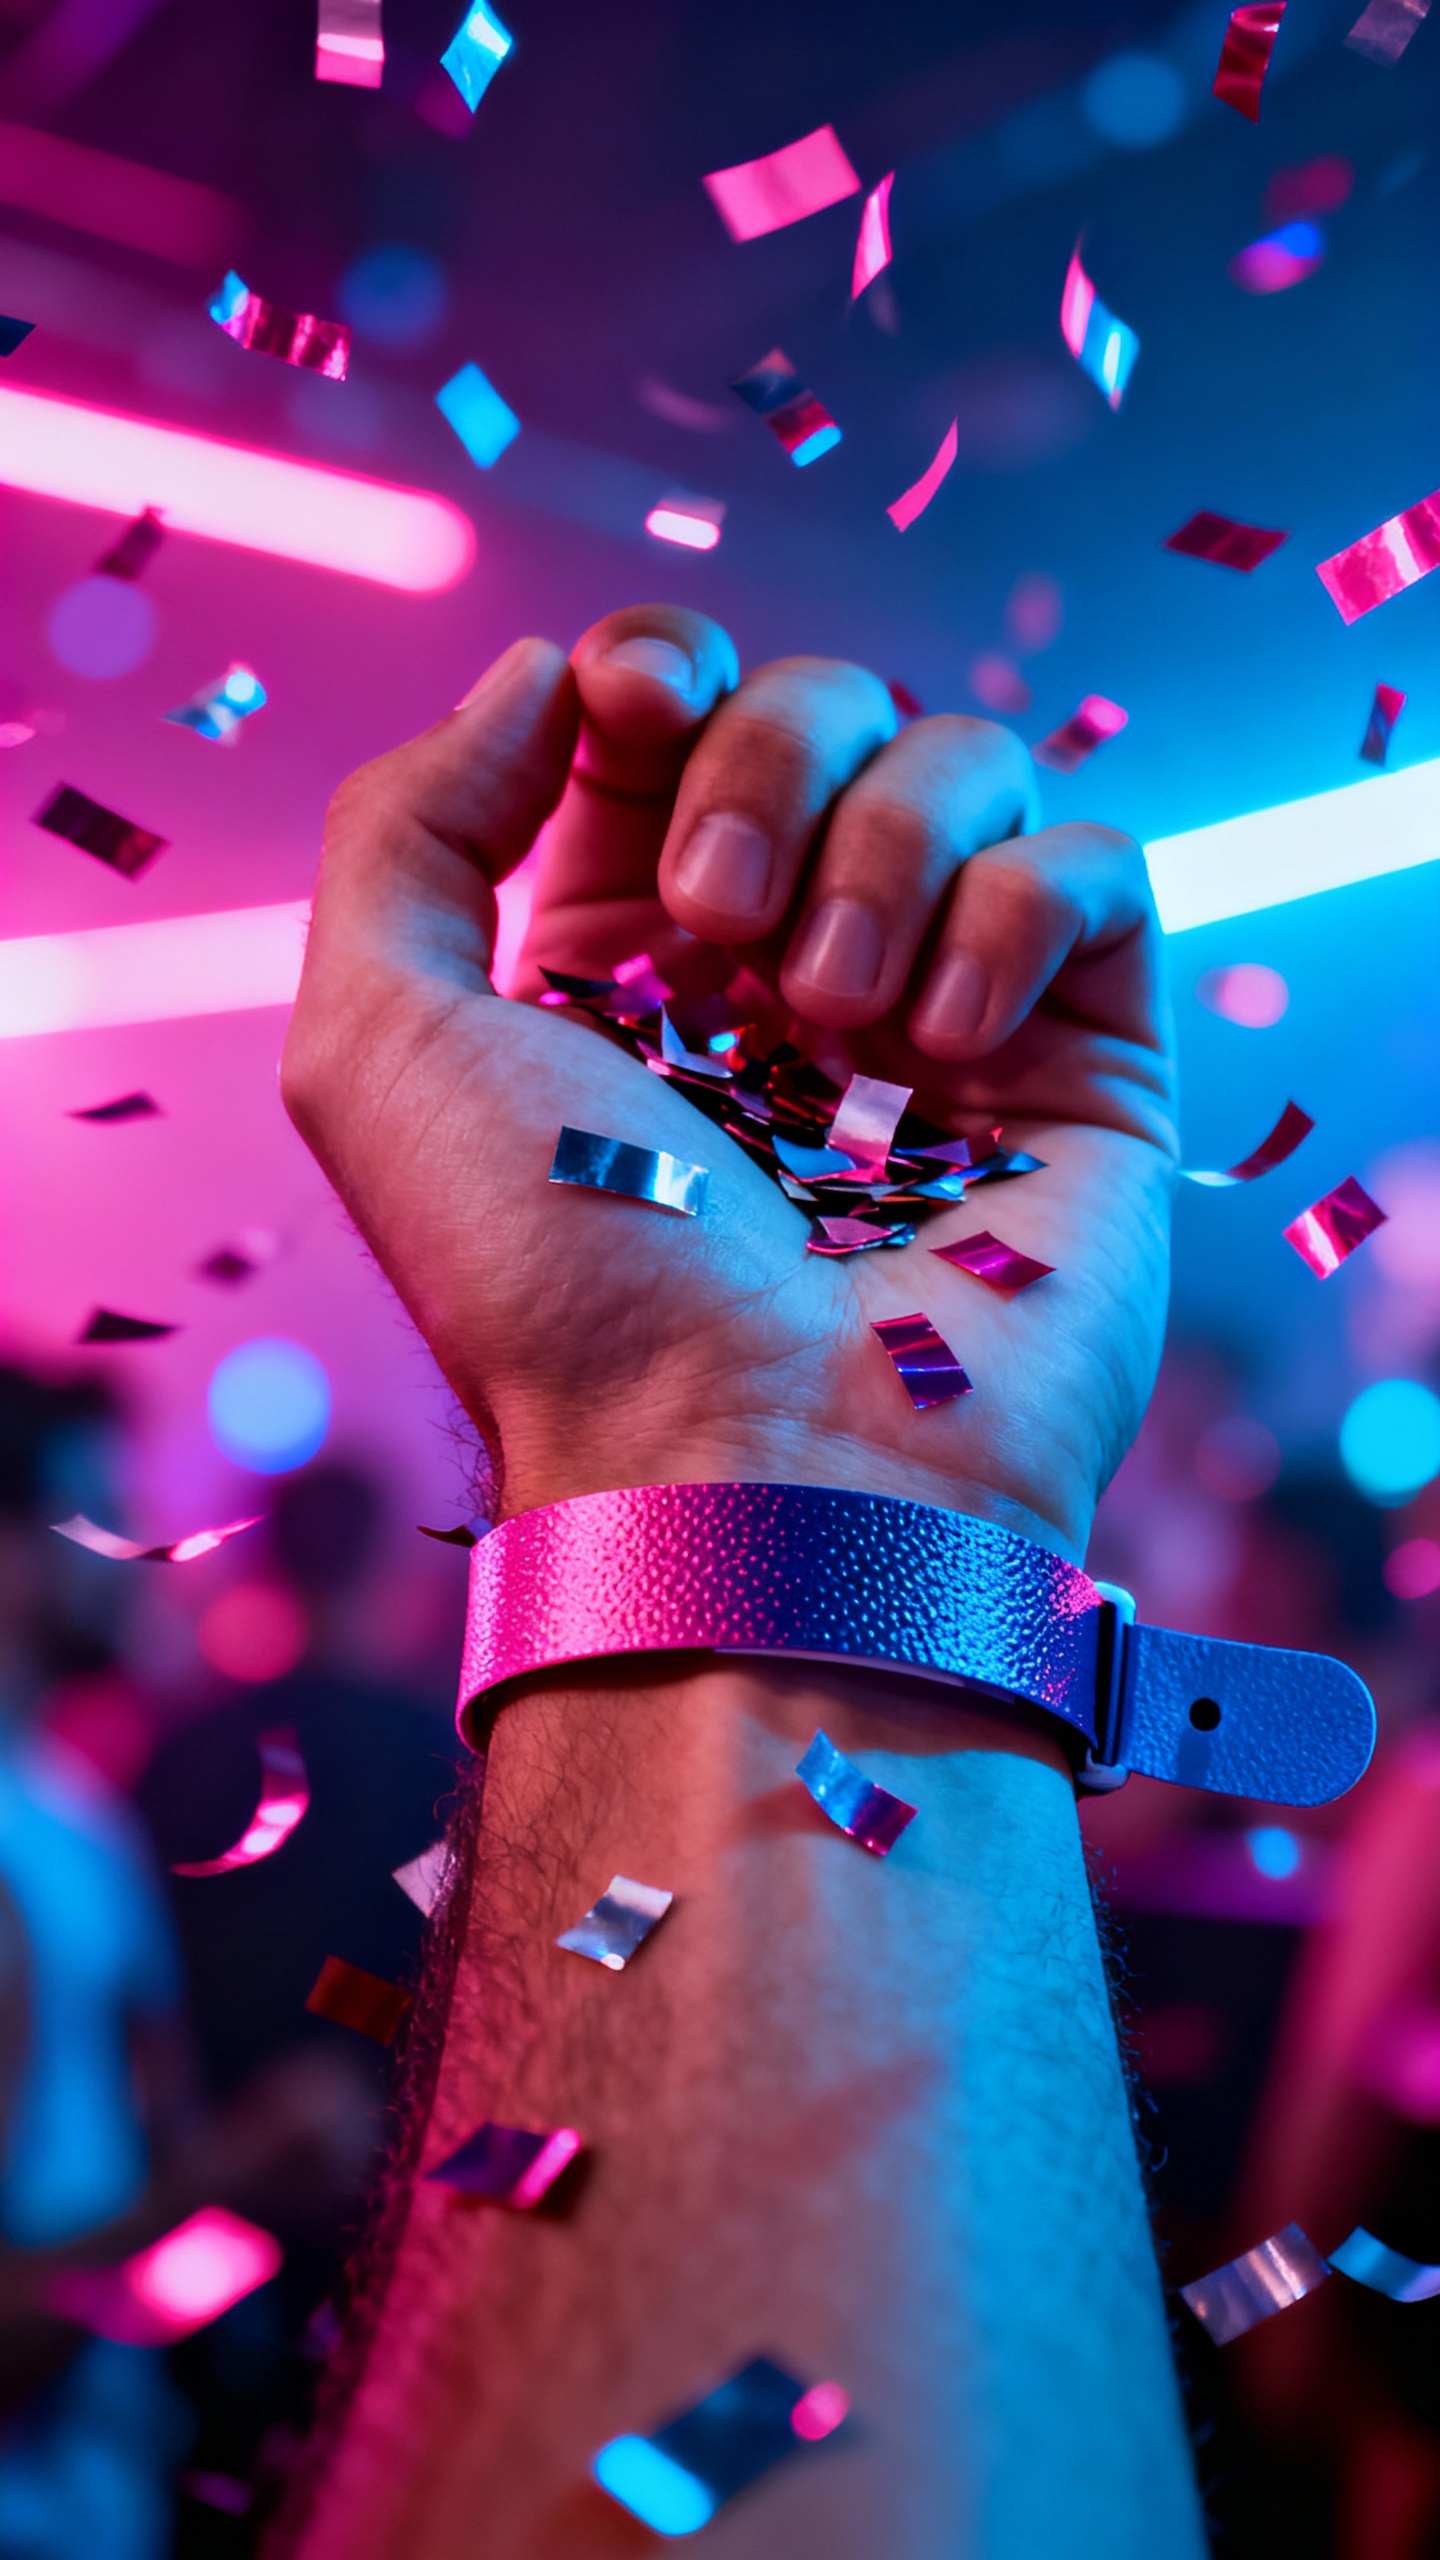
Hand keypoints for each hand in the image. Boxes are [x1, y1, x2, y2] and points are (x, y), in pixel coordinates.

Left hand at [283, 605, 1174, 1560]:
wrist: (744, 1472)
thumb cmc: (551, 1282)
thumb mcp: (375, 1047)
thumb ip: (414, 824)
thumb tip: (550, 671)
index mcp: (622, 956)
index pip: (669, 709)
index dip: (658, 666)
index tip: (633, 710)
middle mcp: (783, 969)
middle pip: (820, 704)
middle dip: (765, 761)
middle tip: (720, 924)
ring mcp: (943, 1011)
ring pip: (965, 762)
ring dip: (885, 850)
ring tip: (835, 1017)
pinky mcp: (1079, 1063)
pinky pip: (1094, 866)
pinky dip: (1016, 915)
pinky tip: (940, 1048)